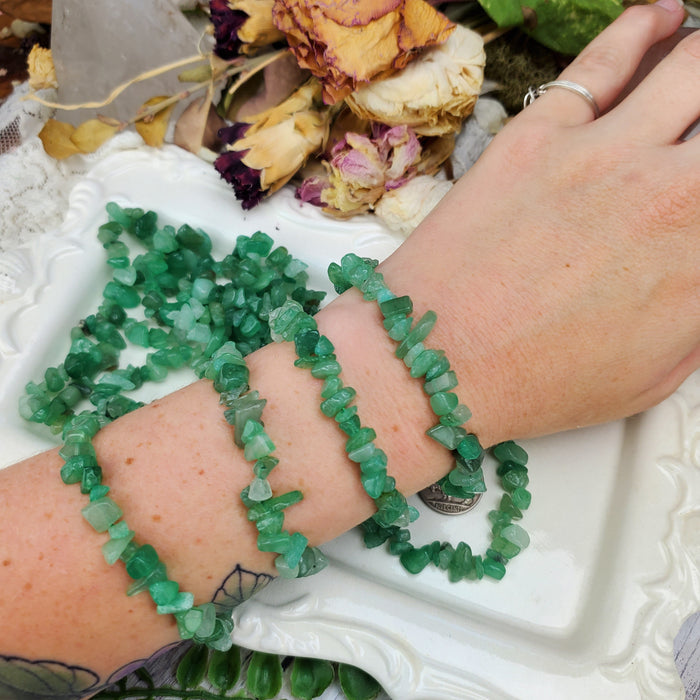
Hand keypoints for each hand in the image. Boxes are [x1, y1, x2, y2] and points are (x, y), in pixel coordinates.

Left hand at [382, 0, 699, 444]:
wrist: (432, 362)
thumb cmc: (532, 382)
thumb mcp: (650, 375)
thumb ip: (698, 312)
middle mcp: (672, 198)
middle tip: (699, 144)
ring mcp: (604, 156)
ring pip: (693, 68)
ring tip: (699, 62)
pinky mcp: (537, 135)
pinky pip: (607, 59)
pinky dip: (644, 28)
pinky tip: (662, 20)